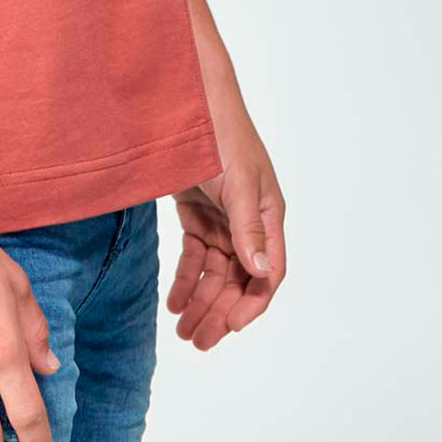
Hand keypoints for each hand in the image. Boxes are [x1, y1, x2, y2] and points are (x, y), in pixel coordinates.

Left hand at [167, 103, 286, 349]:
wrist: (186, 99)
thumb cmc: (220, 133)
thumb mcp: (236, 181)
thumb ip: (247, 228)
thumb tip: (261, 273)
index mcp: (267, 215)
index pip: (267, 272)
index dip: (251, 303)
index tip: (230, 327)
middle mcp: (248, 221)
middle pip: (239, 279)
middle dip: (219, 312)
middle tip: (197, 342)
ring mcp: (222, 216)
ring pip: (215, 272)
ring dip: (201, 301)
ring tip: (183, 330)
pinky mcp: (197, 210)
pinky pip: (195, 254)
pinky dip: (186, 278)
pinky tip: (174, 301)